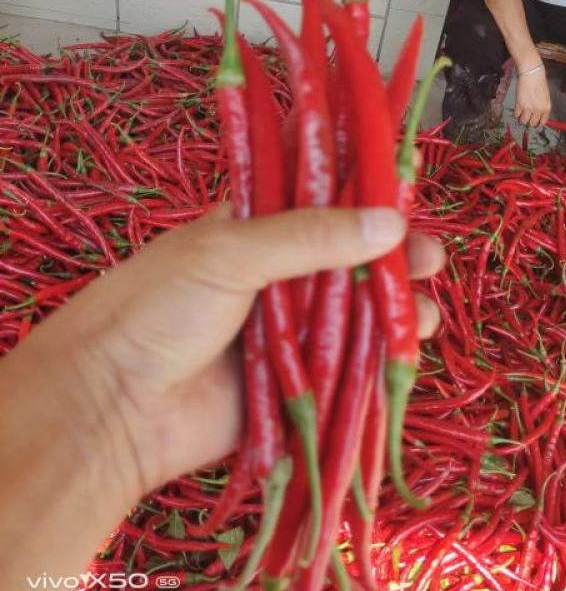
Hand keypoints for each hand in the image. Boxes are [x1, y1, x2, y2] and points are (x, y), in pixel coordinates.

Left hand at [57, 205, 444, 500]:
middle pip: (349, 256)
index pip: (320, 195)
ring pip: (356, 312)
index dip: (363, 188)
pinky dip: (382, 357)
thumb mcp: (230, 253)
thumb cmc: (157, 309)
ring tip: (425, 306)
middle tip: (429, 256)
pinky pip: (349, 366)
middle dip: (392, 255)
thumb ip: (310, 236)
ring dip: (396, 306)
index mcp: (254, 227)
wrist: (110, 408)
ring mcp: (289, 330)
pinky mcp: (297, 383)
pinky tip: (411, 344)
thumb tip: (391, 223)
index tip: (408, 181)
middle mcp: (277, 274)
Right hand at [513, 66, 550, 127]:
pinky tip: (517, 109)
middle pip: (532, 123)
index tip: (535, 121)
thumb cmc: (539, 82)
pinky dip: (516, 114)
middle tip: (527, 117)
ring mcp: (528, 108)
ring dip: (522, 118)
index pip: (542, 121)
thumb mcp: (545, 96)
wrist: (532, 74)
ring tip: (521, 114)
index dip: (538, 123)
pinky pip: (516, 115)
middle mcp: (538, 110)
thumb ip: (542, 106)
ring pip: (523, 121)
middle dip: (529, 121)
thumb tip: (538, 113)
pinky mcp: (519, 105)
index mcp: (546, 107)